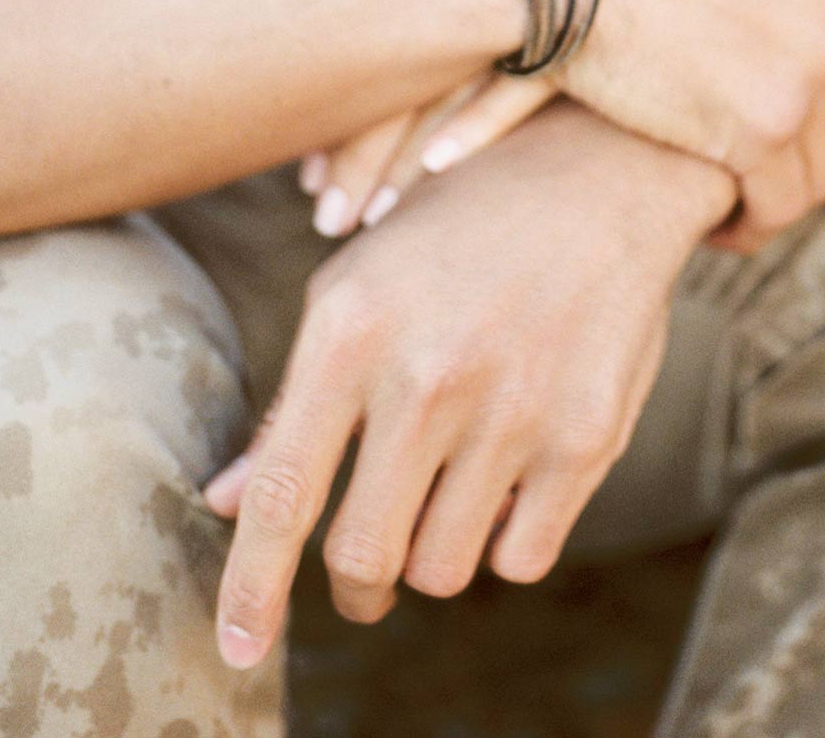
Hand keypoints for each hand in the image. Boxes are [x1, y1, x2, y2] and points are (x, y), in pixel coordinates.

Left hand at [208, 103, 734, 668]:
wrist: (600, 172)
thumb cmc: (458, 228)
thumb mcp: (358, 283)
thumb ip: (295, 401)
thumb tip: (224, 501)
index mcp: (350, 329)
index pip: (281, 495)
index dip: (251, 590)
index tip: (235, 652)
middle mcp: (427, 374)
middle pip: (363, 557)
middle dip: (357, 585)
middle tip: (367, 573)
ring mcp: (511, 407)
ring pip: (443, 568)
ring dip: (434, 554)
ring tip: (448, 497)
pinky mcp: (586, 434)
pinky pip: (522, 557)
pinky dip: (506, 542)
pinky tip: (510, 483)